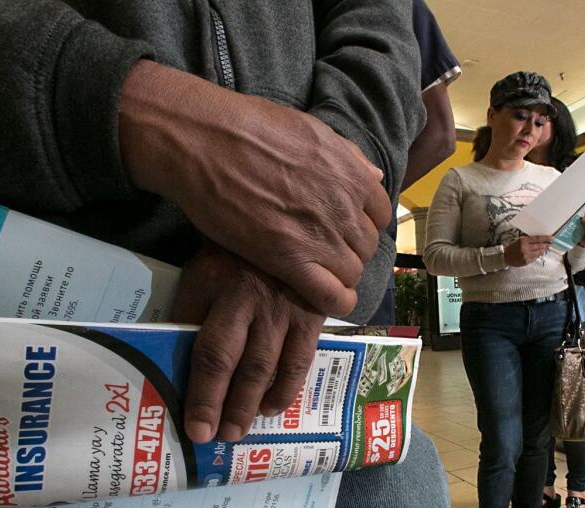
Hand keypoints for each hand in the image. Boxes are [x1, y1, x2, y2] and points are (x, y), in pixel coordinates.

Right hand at [119, 60, 389, 316]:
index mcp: (351, 175)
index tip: (341, 226)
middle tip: (321, 248)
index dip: (361, 223)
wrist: (204, 142)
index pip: (379, 215)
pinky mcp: (289, 260)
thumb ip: (347, 156)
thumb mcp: (310, 128)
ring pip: (352, 273)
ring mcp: (319, 236)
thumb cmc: (250, 127)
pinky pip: (331, 297)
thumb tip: (374, 176)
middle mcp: (344, 207)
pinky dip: (334, 303)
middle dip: (349, 249)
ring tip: (313, 269)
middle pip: (366, 246)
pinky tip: (322, 300)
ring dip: (337, 275)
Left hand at [171, 244, 324, 443]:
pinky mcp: (312, 314)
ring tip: (239, 429)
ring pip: (270, 367)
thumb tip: (171, 360)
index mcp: (217, 288)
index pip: (209, 350)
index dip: (203, 394)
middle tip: (220, 437)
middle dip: (228, 407)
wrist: (285, 223)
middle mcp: (253, 301)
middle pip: (240, 365)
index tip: (196, 427)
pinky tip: (272, 406)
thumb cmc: (231, 255)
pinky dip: (286, 388)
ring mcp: (285, 309)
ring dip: (253, 404)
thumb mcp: (201, 273)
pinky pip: (301, 360)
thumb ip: (190, 311)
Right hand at [504, 235, 552, 266]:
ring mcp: (526, 255)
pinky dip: (538, 255)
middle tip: (550, 243)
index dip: (545, 238)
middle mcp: (525, 248)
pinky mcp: (527, 261)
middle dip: (546, 244)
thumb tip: (539, 238)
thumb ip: (528, 239)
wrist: (505, 256)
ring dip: (543, 250)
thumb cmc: (512, 247)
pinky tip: (540, 253)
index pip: (537, 238)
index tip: (551, 238)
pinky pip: (535, 258)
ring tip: (546, 248)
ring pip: (539, 252)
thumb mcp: (519, 240)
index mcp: (523, 241)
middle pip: (539, 245)